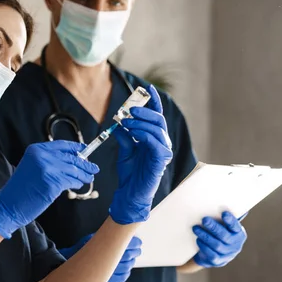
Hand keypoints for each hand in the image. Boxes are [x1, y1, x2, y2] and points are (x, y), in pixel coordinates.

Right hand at [0, 141, 98, 238]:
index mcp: (36, 150)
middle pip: (70, 158)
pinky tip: (79, 184)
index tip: (84, 149)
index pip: (61, 145)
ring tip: (90, 177)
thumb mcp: (31, 167)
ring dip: (84, 174)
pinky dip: (77, 182)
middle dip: (84, 163)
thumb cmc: (21, 189)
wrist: (9, 204)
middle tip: (94, 167)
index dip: (74, 147)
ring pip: (73, 170)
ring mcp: (48, 169)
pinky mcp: (53, 183)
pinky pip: (71, 181)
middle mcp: (42, 156)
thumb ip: (48, 161)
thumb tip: (71, 161)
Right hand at [58, 234, 141, 281]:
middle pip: (128, 255)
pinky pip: (122, 277)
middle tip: (138, 248)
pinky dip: (126, 272)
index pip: (126, 244)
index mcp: (105, 247)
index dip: (134, 243)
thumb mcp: (91, 239)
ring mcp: (109, 272)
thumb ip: (105, 236)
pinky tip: (127, 269)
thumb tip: (117, 230)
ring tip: (133, 258)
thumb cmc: (79, 251)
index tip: (137, 241)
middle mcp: (108, 261)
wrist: (66, 265)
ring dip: (132, 261)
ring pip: (127, 267)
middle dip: (135, 251)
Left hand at [110, 85, 172, 223]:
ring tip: (127, 121)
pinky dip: (144, 135)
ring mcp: (162, 151)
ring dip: (141, 122)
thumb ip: (124, 136)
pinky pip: (156, 143)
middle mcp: (160, 142)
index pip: (156, 116)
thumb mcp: (124, 151)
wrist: (130, 193)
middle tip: (129, 109)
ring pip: (157, 129)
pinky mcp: (160, 161)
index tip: (147, 88)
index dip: (153, 101)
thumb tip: (119, 122)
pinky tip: (133, 133)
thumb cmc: (130, 174)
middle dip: (144, 111)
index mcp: (153, 138)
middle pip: (158, 119)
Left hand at [193, 211, 246, 267]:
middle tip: (204, 219)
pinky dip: (204, 246)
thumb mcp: (226, 226)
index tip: (224, 213)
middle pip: (224, 236)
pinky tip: (198, 239)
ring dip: (205, 236)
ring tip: (195, 228)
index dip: (231, 221)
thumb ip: (227, 217)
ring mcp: (227, 254)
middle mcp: (235, 245)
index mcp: (239, 234)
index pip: (236, 227)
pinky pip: (211, 254)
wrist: (217, 254)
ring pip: (216, 245)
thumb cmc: (221, 234)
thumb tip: (231, 199)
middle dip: (214, 227)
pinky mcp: (218, 261)